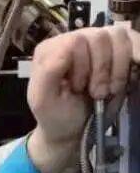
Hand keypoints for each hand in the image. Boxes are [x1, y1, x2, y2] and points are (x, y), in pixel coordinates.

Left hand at [27, 23, 139, 172]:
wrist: (73, 135)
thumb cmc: (55, 119)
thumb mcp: (42, 101)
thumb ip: (47, 74)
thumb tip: (64, 50)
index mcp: (52, 48)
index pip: (78, 40)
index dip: (82, 67)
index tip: (77, 90)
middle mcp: (75, 40)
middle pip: (103, 37)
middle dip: (101, 71)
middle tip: (93, 94)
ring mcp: (99, 44)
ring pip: (122, 38)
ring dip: (118, 69)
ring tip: (105, 91)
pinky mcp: (121, 54)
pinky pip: (137, 43)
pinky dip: (136, 62)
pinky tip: (129, 79)